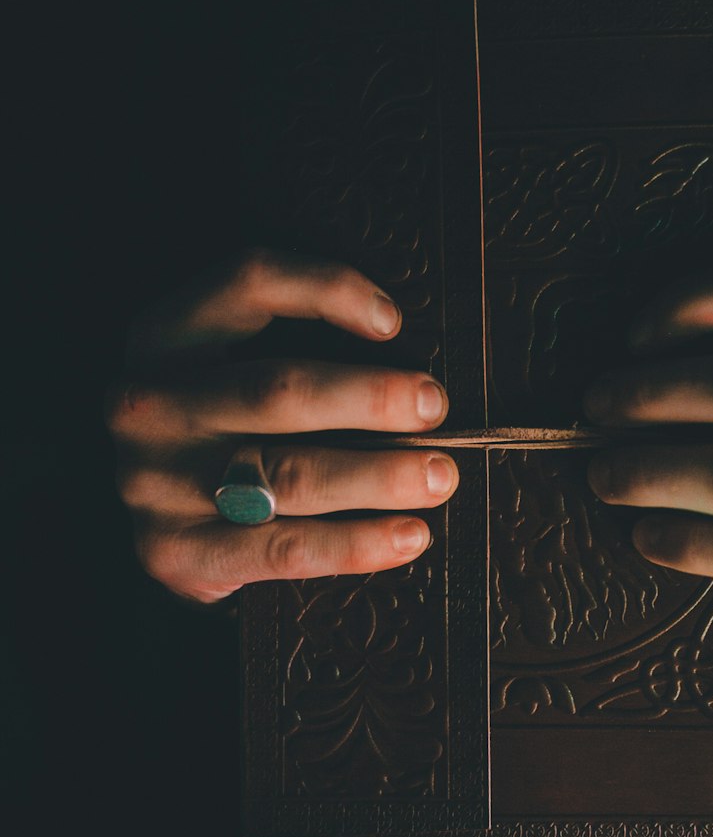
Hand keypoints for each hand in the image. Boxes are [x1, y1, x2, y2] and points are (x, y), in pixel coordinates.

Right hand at [106, 250, 458, 603]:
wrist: (152, 535)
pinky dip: (358, 544)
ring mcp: (155, 483)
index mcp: (163, 336)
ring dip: (380, 475)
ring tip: (439, 476)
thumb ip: (289, 347)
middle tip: (432, 408)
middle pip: (277, 389)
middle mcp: (148, 404)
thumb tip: (408, 364)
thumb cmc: (220, 434)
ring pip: (289, 474)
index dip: (329, 290)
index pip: (249, 283)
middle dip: (371, 397)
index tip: (394, 321)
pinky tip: (409, 536)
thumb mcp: (224, 368)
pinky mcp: (176, 553)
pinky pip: (286, 549)